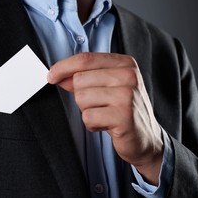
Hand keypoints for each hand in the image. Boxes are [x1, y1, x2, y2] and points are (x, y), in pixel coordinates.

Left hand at [47, 52, 163, 184]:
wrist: (146, 138)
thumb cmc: (123, 110)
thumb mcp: (107, 87)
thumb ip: (84, 78)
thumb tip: (56, 75)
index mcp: (125, 63)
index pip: (86, 59)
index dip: (63, 67)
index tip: (51, 76)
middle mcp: (129, 75)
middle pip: (80, 79)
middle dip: (82, 96)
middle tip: (100, 105)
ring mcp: (127, 95)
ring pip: (82, 98)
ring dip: (88, 111)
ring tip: (105, 114)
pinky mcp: (123, 116)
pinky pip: (88, 117)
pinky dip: (93, 125)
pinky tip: (107, 125)